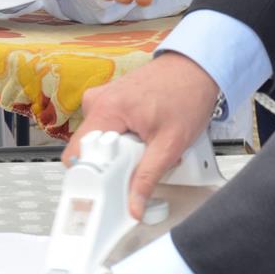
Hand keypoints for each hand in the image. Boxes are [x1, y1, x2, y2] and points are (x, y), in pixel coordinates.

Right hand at [64, 52, 218, 217]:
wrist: (197, 67)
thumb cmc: (186, 94)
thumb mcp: (169, 144)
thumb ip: (147, 178)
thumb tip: (133, 206)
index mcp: (105, 109)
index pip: (77, 155)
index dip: (90, 178)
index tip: (106, 191)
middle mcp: (97, 101)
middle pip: (88, 150)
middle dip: (111, 166)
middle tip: (138, 162)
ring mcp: (103, 98)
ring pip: (99, 141)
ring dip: (120, 153)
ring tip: (146, 145)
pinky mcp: (111, 99)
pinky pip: (107, 129)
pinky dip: (123, 139)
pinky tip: (144, 135)